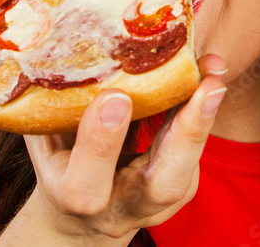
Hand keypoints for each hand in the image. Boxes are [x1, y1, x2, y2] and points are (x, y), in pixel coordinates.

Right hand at [18, 54, 227, 241]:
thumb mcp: (46, 141)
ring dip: (205, 111)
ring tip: (213, 67)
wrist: (87, 213)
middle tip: (208, 86)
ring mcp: (159, 198)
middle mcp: (123, 205)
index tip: (114, 98)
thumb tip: (54, 47)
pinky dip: (201, 104)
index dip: (100, 143)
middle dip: (187, 133)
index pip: (86, 187)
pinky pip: (194, 143)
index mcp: (75, 196)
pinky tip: (208, 69)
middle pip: (164, 184)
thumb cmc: (61, 162)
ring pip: (189, 162)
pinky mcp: (182, 181)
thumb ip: (52, 110)